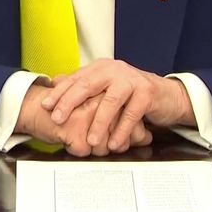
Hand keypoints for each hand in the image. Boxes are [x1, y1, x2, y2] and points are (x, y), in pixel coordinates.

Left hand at [41, 59, 194, 152]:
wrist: (166, 95)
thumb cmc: (131, 94)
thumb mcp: (105, 87)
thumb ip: (83, 85)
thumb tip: (55, 82)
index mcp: (101, 68)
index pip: (76, 79)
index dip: (60, 92)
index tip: (45, 106)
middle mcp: (115, 70)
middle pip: (88, 85)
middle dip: (70, 102)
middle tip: (58, 119)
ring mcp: (131, 80)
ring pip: (110, 101)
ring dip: (99, 122)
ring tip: (91, 140)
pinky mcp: (146, 93)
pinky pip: (131, 114)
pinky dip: (122, 130)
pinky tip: (114, 143)